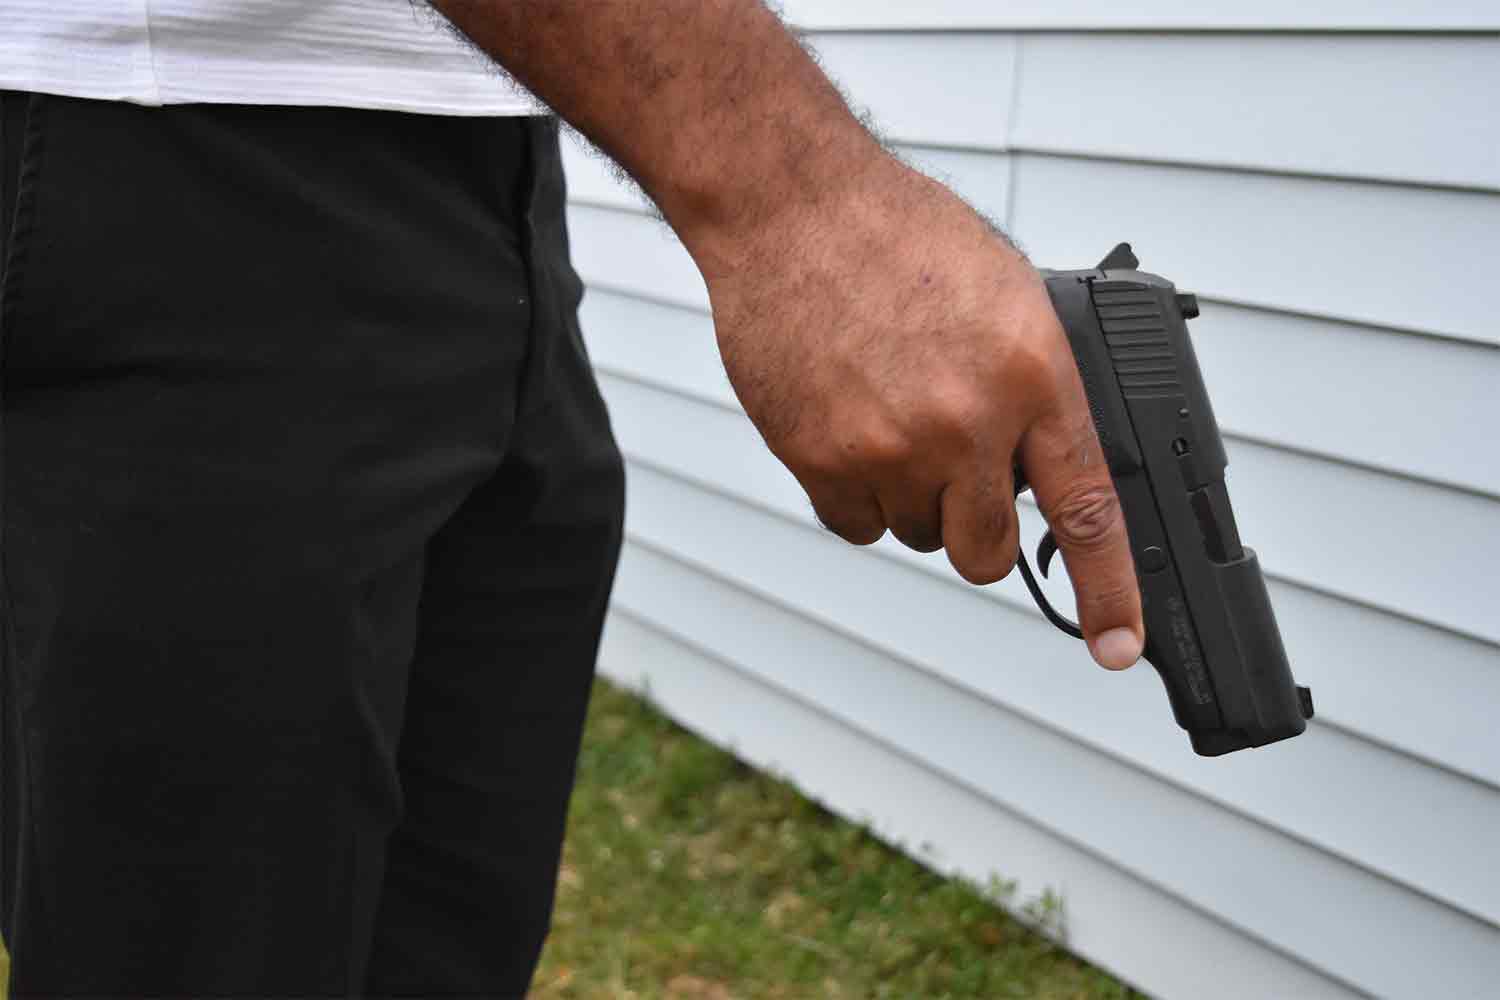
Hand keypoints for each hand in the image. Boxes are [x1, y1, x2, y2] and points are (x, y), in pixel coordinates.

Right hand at [693, 156, 1144, 669]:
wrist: (793, 209)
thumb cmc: (900, 237)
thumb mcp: (1008, 296)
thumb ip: (1033, 388)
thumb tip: (1044, 465)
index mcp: (1030, 373)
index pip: (1085, 508)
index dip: (1110, 592)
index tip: (1119, 647)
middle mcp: (963, 421)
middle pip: (984, 550)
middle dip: (975, 525)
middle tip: (954, 466)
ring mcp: (887, 447)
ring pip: (915, 533)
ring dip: (910, 496)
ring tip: (888, 409)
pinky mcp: (819, 459)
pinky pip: (853, 523)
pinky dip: (854, 492)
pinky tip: (848, 424)